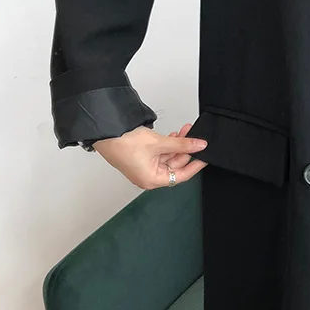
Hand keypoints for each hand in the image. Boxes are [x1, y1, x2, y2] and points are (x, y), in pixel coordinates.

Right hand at [92, 122, 208, 189]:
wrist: (104, 131)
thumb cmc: (122, 142)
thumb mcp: (159, 143)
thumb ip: (182, 144)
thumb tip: (199, 145)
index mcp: (152, 180)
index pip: (181, 175)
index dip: (195, 165)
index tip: (205, 157)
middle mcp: (148, 176)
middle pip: (175, 164)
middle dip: (186, 149)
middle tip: (196, 137)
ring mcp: (145, 167)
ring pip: (169, 156)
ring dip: (178, 144)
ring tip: (186, 130)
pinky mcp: (142, 157)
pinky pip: (161, 152)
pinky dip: (169, 144)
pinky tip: (175, 134)